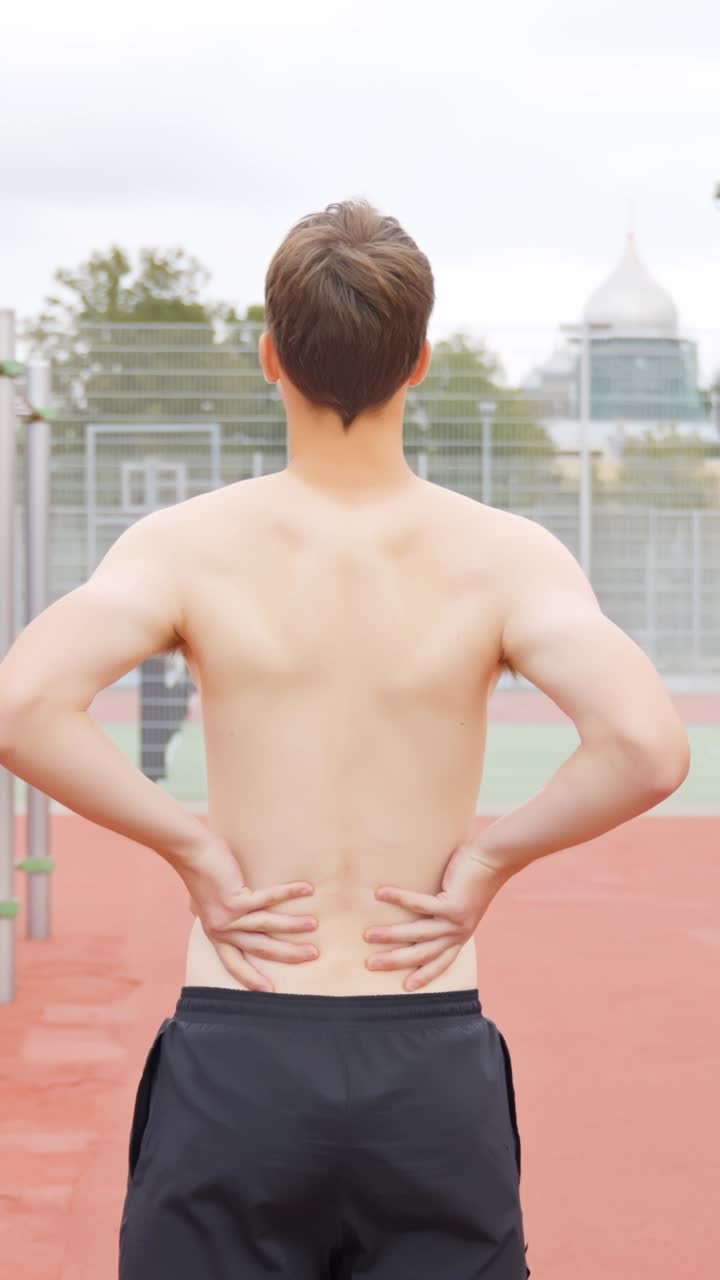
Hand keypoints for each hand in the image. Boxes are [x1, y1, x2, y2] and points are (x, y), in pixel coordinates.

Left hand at [180, 834, 318, 990]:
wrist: (191, 852)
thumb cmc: (201, 873)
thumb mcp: (206, 903)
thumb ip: (216, 914)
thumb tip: (214, 917)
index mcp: (216, 933)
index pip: (234, 963)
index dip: (251, 978)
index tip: (269, 991)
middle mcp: (222, 929)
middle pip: (259, 949)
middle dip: (287, 954)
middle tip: (312, 955)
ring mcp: (228, 916)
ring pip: (267, 926)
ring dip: (293, 926)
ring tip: (314, 925)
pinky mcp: (235, 899)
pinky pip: (268, 899)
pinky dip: (289, 893)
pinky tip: (307, 889)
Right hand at [362, 842, 512, 991]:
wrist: (494, 859)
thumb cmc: (474, 875)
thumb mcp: (458, 901)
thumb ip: (441, 909)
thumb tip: (414, 905)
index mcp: (460, 934)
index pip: (441, 961)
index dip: (424, 975)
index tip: (406, 987)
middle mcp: (458, 932)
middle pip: (423, 954)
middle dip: (396, 961)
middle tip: (370, 965)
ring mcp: (456, 921)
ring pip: (418, 934)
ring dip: (391, 935)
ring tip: (368, 935)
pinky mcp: (452, 904)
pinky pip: (420, 904)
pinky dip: (399, 898)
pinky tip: (380, 894)